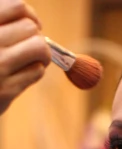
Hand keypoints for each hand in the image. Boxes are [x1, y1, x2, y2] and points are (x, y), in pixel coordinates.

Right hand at [0, 0, 50, 114]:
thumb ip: (2, 19)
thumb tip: (26, 12)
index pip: (17, 6)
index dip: (30, 14)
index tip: (30, 22)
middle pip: (31, 28)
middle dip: (35, 35)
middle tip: (28, 44)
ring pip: (40, 48)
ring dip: (41, 52)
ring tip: (32, 57)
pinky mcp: (6, 90)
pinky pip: (37, 71)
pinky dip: (35, 70)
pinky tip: (22, 72)